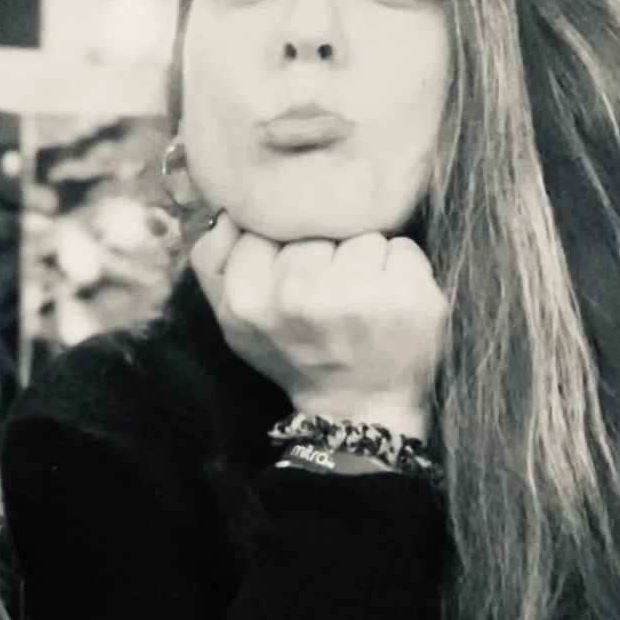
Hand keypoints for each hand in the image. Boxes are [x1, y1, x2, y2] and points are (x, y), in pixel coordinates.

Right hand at [191, 214, 446, 439]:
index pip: (266, 226)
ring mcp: (355, 295)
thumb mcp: (234, 317)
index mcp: (247, 298)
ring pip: (361, 234)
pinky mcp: (406, 296)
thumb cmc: (293, 353)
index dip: (283, 249)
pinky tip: (390, 301)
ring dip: (365, 261)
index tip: (291, 280)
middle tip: (328, 294)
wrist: (354, 406)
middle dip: (326, 252)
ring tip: (360, 298)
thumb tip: (228, 213)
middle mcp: (298, 295)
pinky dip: (402, 269)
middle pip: (315, 228)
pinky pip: (403, 248)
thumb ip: (213, 262)